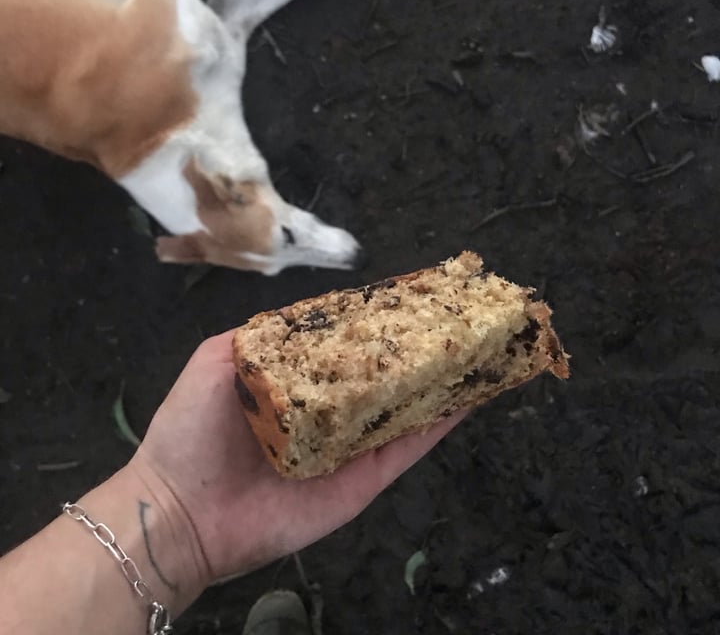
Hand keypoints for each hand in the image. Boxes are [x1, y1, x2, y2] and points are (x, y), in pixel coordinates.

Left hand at [130, 330, 464, 585]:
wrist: (180, 513)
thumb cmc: (192, 429)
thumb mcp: (216, 361)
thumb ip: (261, 335)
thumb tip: (309, 311)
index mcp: (299, 380)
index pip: (349, 344)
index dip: (380, 320)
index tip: (416, 295)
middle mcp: (330, 409)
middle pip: (384, 375)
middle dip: (420, 349)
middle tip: (460, 320)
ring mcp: (350, 445)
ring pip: (405, 408)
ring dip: (442, 381)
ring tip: (479, 350)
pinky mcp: (363, 480)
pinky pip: (406, 449)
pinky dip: (439, 425)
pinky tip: (469, 396)